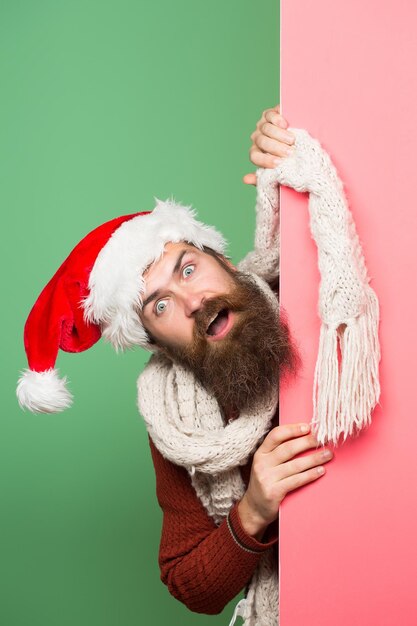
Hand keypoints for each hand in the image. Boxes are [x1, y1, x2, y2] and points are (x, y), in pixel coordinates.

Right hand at [237, 422, 333, 538]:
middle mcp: (262, 463)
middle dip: (307, 442)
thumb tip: (305, 437)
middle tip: (323, 439)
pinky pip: (296, 480)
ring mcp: (266, 478)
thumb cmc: (266, 482)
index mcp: (261, 453)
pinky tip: (321, 471)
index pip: (276, 435)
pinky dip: (310, 475)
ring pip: (295, 465)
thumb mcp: (266, 464)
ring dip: (314, 459)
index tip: (308, 427)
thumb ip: (279, 452)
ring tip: (328, 454)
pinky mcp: (273, 492)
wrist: (254, 509)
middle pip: (288, 449)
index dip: (292, 429)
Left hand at [243, 104, 295, 185]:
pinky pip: (269, 115)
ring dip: (279, 135)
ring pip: (265, 128)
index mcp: (257, 152)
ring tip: (292, 140)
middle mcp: (257, 139)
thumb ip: (264, 176)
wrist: (302, 137)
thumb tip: (246, 179)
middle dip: (275, 148)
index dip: (265, 160)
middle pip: (261, 142)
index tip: (279, 163)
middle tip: (289, 152)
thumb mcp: (281, 168)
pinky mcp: (270, 114)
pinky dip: (276, 120)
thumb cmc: (290, 157)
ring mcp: (262, 125)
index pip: (255, 157)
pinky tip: (285, 125)